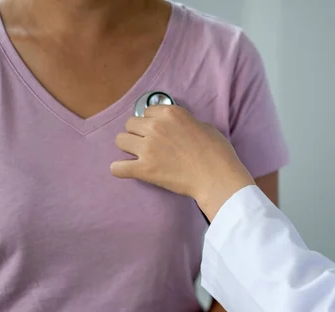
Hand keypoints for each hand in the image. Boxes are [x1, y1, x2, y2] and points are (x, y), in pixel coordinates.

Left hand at [111, 105, 254, 219]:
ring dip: (127, 148)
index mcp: (170, 113)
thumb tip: (178, 127)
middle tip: (147, 145)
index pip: (146, 111)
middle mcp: (155, 127)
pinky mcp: (144, 169)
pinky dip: (119, 169)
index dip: (151, 122)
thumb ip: (185, 123)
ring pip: (120, 140)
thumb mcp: (204, 126)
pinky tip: (125, 170)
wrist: (217, 177)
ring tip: (138, 156)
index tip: (157, 132)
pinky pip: (117, 167)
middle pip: (130, 124)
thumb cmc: (217, 153)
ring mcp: (148, 148)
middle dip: (137, 133)